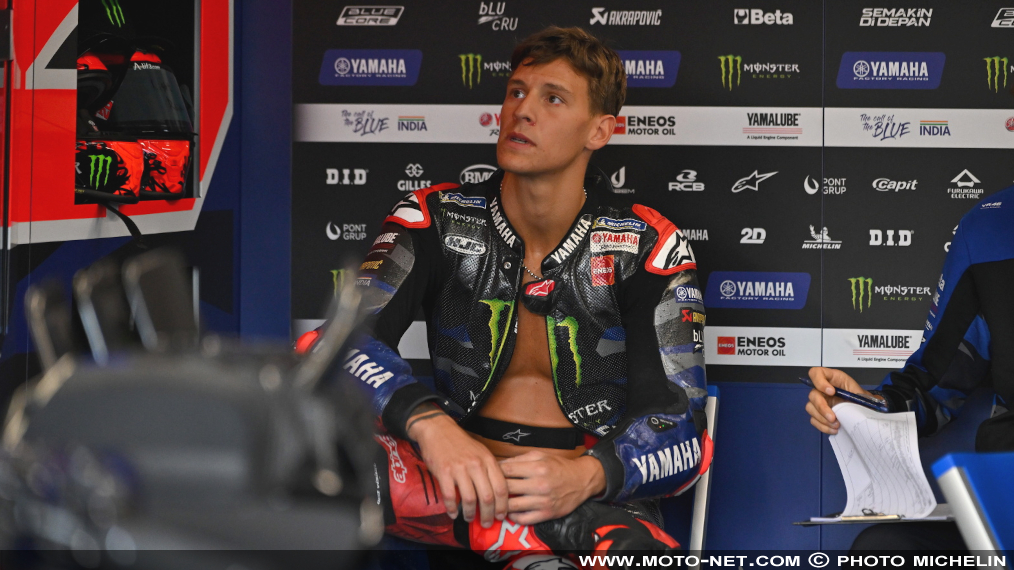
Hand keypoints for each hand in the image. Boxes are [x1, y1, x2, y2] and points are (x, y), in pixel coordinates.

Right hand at [407, 409, 507, 527]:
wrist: (438, 430)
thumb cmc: (461, 443)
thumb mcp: (481, 452)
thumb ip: (489, 470)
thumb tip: (497, 494)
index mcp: (488, 460)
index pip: (501, 488)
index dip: (503, 505)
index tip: (501, 516)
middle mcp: (476, 465)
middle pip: (487, 497)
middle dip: (488, 515)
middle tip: (486, 524)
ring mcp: (459, 469)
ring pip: (469, 499)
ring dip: (469, 513)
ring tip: (468, 518)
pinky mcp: (444, 472)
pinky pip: (450, 496)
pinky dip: (452, 508)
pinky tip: (453, 513)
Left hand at [499, 451, 604, 524]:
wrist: (582, 480)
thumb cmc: (559, 466)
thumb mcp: (541, 455)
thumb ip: (520, 459)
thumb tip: (499, 464)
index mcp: (537, 467)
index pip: (506, 470)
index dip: (494, 472)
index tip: (489, 474)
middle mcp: (539, 485)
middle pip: (506, 488)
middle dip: (494, 488)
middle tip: (489, 489)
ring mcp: (543, 501)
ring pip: (512, 505)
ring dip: (501, 504)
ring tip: (497, 502)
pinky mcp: (547, 514)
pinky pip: (523, 519)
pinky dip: (513, 517)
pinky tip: (511, 511)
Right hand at [805, 367, 878, 434]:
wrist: (863, 411)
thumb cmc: (862, 399)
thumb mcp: (861, 391)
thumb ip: (858, 393)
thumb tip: (860, 400)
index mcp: (832, 379)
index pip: (816, 373)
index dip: (819, 382)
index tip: (831, 392)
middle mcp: (822, 389)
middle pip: (812, 395)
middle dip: (821, 407)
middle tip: (833, 417)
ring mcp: (818, 402)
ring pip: (810, 408)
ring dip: (822, 418)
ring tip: (836, 425)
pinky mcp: (818, 414)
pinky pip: (814, 420)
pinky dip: (823, 426)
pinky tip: (834, 429)